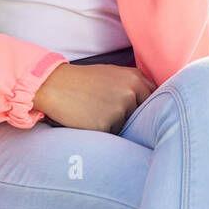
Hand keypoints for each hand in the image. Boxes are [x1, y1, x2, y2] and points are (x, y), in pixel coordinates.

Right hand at [31, 63, 157, 133]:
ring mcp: (120, 108)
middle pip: (140, 114)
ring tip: (95, 110)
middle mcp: (131, 92)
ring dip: (115, 123)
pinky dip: (102, 130)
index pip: (154, 97)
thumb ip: (133, 85)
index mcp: (135, 78)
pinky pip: (111, 133)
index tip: (139, 111)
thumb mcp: (113, 74)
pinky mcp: (106, 124)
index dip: (146, 106)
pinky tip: (89, 118)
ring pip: (126, 125)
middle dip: (130, 116)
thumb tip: (152, 101)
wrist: (55, 85)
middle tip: (108, 110)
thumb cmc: (84, 81)